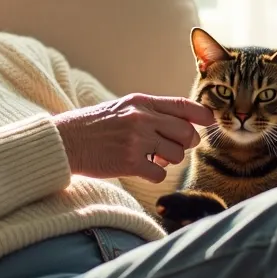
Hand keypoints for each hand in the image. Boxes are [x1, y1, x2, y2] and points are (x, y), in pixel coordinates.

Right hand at [54, 94, 215, 182]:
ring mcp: (137, 141)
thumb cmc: (95, 126)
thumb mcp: (123, 108)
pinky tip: (140, 169)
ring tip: (150, 157)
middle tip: (171, 149)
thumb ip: (152, 113)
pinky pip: (160, 174)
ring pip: (176, 156)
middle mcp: (142, 119)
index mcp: (141, 103)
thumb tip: (184, 125)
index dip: (202, 115)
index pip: (183, 106)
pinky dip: (154, 175)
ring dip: (168, 161)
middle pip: (186, 134)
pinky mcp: (130, 163)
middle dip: (185, 144)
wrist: (66, 141)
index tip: (210, 123)